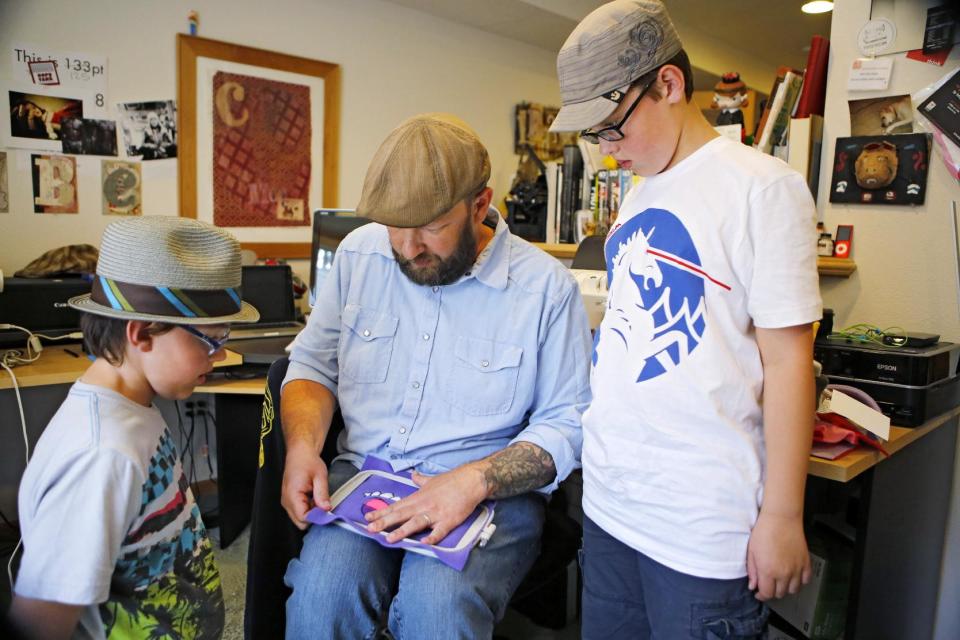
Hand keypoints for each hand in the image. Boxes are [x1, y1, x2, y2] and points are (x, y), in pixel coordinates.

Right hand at [281, 442, 329, 529]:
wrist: (299, 453)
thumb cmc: (308, 461)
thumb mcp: (320, 476)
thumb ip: (322, 494)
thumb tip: (326, 509)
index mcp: (292, 495)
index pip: (303, 518)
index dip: (317, 517)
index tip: (327, 511)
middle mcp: (286, 501)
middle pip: (300, 522)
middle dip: (314, 517)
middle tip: (323, 504)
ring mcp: (287, 501)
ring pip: (299, 518)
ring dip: (311, 513)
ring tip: (317, 498)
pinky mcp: (289, 501)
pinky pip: (298, 512)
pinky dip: (308, 509)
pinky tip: (313, 498)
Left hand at [364, 463, 486, 544]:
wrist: (470, 481)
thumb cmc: (451, 480)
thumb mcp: (432, 479)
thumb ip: (420, 480)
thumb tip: (413, 475)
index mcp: (418, 497)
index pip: (396, 506)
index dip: (381, 512)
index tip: (367, 518)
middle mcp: (423, 505)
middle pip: (401, 515)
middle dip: (384, 522)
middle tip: (370, 529)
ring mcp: (436, 513)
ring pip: (415, 523)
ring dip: (402, 531)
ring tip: (389, 539)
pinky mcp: (449, 520)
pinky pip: (439, 531)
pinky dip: (432, 537)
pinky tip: (424, 543)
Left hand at [746, 511, 811, 599]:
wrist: (781, 518)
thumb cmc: (764, 531)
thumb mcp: (751, 551)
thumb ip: (752, 571)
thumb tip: (753, 586)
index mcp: (768, 571)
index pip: (767, 594)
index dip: (761, 595)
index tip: (759, 592)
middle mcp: (784, 573)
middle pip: (780, 593)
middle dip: (772, 591)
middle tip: (768, 584)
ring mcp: (797, 569)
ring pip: (793, 590)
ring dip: (786, 588)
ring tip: (780, 581)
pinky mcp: (806, 562)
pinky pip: (805, 580)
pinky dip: (800, 581)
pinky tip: (793, 576)